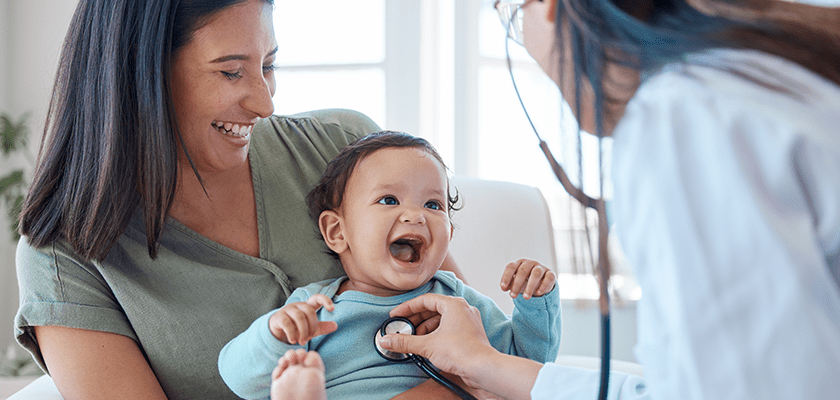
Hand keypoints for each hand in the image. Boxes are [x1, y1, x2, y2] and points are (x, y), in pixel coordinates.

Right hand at [268, 294, 337, 344]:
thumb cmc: (296, 329)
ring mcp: (287, 310)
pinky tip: (293, 341)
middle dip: (312, 326)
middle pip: (309, 311)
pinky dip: (292, 333)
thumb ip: (322, 327)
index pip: (317, 298)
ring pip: (299, 316)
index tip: (332, 309)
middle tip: (309, 337)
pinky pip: (287, 323)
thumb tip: (335, 325)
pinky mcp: (278, 317)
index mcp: (307, 306)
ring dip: (303, 331)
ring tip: (302, 342)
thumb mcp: (311, 329)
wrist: (278, 333)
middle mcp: (297, 305)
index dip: (325, 300)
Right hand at [270, 349, 325, 399]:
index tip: (307, 360)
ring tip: (287, 360)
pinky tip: (281, 370)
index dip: (310, 356)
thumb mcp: (315, 383)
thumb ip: (313, 371)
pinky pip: (277, 372)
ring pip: (287, 361)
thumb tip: (309, 356)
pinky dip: (278, 369)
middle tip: (296, 357)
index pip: (312, 357)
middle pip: (299, 356)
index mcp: (315, 374)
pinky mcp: (279, 384)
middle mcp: (302, 374)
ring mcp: (290, 378)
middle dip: (297, 353)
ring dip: (286, 357)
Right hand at [378, 294, 496, 387]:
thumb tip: (387, 340)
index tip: (396, 315)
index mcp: (453, 304)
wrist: (483, 368)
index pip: (425, 300)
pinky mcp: (470, 333)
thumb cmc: (461, 351)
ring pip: (441, 319)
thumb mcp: (427, 345)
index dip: (407, 308)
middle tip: (403, 328)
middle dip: (416, 319)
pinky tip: (427, 344)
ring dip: (425, 327)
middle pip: (433, 309)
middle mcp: (463, 309)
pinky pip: (449, 328)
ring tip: (414, 339)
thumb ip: (405, 342)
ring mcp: (468, 321)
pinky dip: (436, 333)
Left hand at [500, 258, 555, 298]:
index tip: (503, 288)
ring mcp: (541, 267)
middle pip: (523, 270)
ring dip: (530, 286)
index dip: (506, 276)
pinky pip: (548, 278)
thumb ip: (509, 284)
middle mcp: (530, 263)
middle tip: (513, 296)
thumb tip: (504, 288)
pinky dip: (543, 286)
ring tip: (525, 297)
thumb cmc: (525, 281)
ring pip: (536, 273)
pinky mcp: (550, 274)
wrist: (541, 282)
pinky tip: (538, 293)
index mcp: (519, 263)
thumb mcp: (516, 282)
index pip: (511, 266)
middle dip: (517, 284)